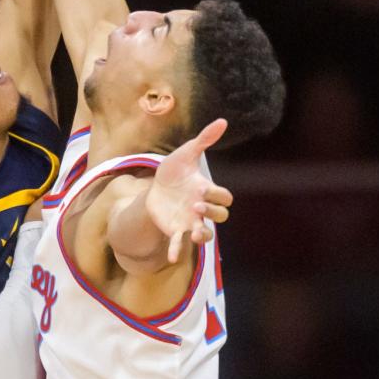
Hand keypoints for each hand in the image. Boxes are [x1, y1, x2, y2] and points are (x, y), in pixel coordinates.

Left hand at [145, 119, 232, 263]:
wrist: (154, 187)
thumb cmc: (174, 171)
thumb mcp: (186, 153)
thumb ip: (204, 139)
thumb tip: (223, 121)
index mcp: (206, 190)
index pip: (224, 197)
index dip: (219, 195)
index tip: (204, 189)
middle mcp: (202, 208)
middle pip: (220, 216)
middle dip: (212, 212)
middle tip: (195, 205)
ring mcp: (190, 221)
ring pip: (206, 234)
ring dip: (203, 234)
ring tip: (195, 233)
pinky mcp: (175, 229)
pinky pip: (179, 243)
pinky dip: (176, 250)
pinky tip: (171, 257)